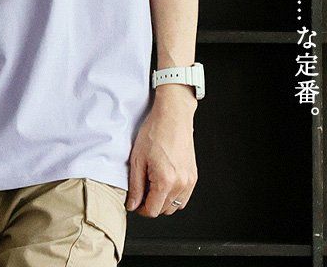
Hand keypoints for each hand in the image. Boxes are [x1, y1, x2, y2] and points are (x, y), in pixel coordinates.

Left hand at [125, 88, 197, 216]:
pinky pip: (183, 196)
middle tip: (142, 188)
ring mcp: (189, 180)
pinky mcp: (193, 175)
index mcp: (165, 180)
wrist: (173, 115)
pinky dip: (173, 194)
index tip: (135, 201)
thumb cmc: (154, 132)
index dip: (140, 209)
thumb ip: (135, 186)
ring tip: (153, 183)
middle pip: (164, 210)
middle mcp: (181, 183)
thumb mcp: (137, 159)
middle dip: (151, 204)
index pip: (152, 211)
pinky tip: (164, 180)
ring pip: (175, 206)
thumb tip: (132, 205)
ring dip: (163, 201)